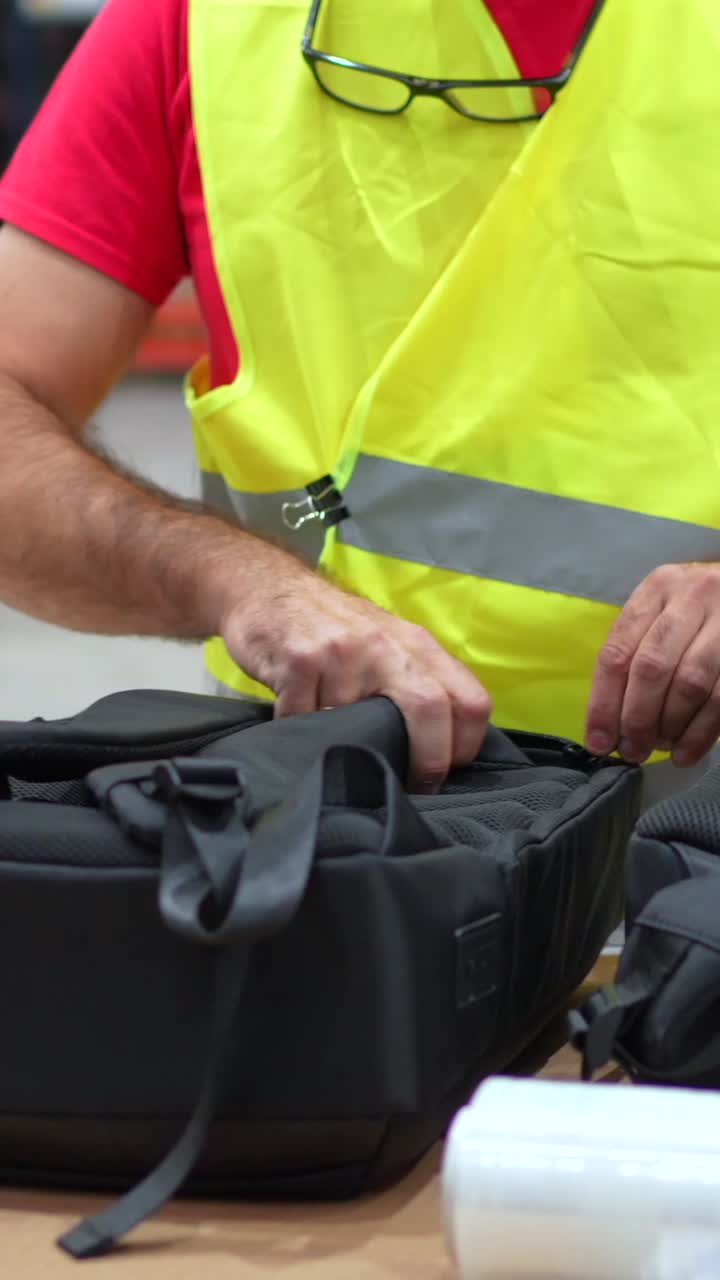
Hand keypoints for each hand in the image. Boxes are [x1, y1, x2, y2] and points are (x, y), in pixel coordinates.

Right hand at [222, 575, 491, 790]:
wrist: (269, 588)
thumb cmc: (335, 627)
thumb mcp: (389, 642)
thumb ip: (419, 682)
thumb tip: (445, 746)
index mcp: (417, 645)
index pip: (470, 701)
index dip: (466, 746)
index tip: (446, 771)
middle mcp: (385, 646)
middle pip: (430, 708)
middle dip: (427, 760)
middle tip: (414, 784)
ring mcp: (342, 652)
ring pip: (355, 726)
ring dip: (344, 740)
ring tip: (331, 728)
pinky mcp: (300, 660)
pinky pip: (305, 719)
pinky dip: (300, 727)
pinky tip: (296, 710)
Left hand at [585, 563, 719, 765]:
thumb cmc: (695, 607)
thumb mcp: (662, 611)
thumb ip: (634, 651)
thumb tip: (608, 722)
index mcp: (657, 589)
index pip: (618, 652)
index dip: (604, 704)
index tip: (599, 741)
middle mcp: (691, 597)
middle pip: (652, 668)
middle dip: (637, 719)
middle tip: (632, 751)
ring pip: (689, 683)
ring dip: (669, 726)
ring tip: (659, 747)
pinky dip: (700, 732)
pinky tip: (685, 752)